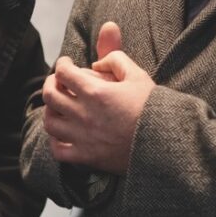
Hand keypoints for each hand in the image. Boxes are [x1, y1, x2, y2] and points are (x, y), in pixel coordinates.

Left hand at [42, 22, 154, 174]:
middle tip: (58, 81)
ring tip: (57, 106)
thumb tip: (96, 62)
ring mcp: (83, 138)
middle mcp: (85, 115)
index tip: (66, 63)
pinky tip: (62, 133)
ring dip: (50, 110)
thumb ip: (116, 59)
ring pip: (50, 122)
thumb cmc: (153, 108)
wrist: (166, 144)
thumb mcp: (138, 76)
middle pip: (50, 95)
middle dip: (51, 83)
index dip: (62, 64)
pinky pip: (58, 150)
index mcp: (96, 93)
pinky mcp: (87, 157)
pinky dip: (55, 140)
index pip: (64, 72)